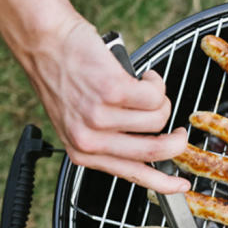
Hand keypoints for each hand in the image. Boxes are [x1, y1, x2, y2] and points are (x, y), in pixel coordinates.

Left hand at [19, 15, 189, 192]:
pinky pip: (155, 95)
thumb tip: (150, 147)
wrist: (46, 42)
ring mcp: (101, 116)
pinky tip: (143, 76)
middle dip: (177, 141)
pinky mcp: (112, 91)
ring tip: (143, 88)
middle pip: (155, 150)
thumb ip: (108, 141)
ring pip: (158, 117)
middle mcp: (90, 139)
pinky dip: (155, 82)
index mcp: (83, 152)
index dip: (163, 182)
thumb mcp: (78, 123)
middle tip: (178, 132)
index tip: (181, 185)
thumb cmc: (64, 76)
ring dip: (159, 100)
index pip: (133, 175)